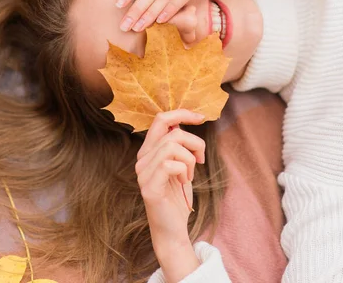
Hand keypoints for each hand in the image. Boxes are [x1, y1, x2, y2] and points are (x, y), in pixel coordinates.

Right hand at [136, 110, 205, 282]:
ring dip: (190, 159)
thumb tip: (184, 120)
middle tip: (200, 158)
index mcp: (148, 150)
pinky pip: (170, 164)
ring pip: (172, 146)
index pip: (161, 119)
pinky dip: (184, 170)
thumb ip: (177, 143)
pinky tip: (184, 182)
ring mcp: (143, 173)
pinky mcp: (149, 187)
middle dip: (194, 141)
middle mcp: (141, 159)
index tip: (201, 117)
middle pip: (171, 132)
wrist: (172, 229)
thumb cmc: (177, 195)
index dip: (182, 113)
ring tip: (190, 174)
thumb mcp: (180, 163)